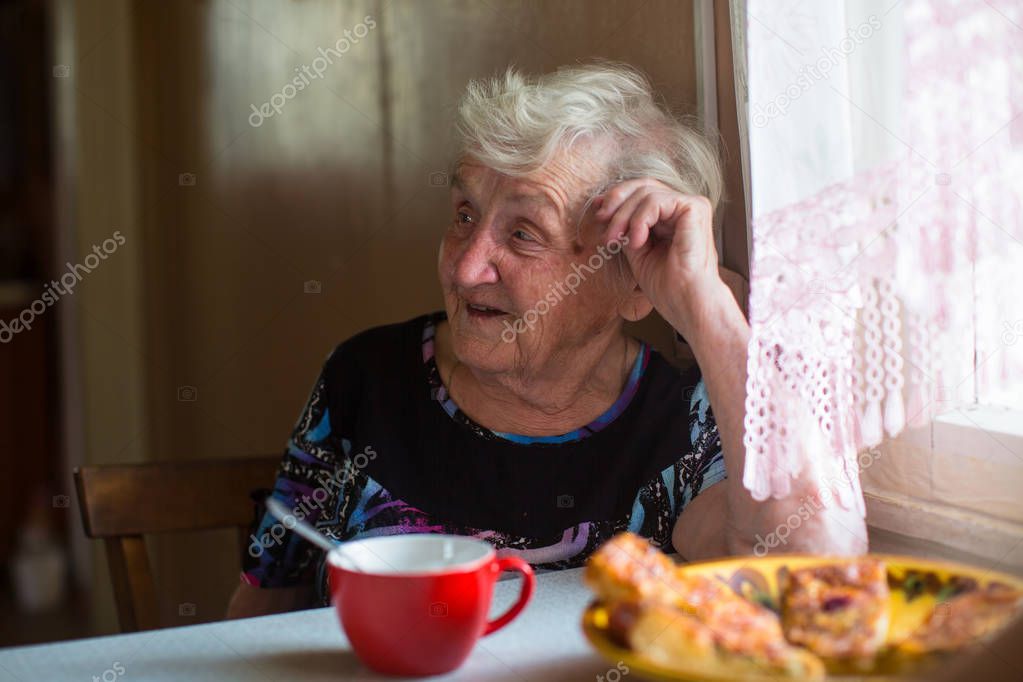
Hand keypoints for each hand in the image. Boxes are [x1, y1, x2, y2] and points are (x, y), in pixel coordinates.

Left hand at [594, 178, 721, 331]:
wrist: (687, 303)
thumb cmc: (667, 286)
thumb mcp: (635, 250)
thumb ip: (624, 227)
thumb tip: (601, 205)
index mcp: (671, 216)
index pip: (641, 192)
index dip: (616, 198)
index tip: (597, 213)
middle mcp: (682, 207)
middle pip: (642, 186)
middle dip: (616, 203)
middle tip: (602, 224)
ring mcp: (691, 205)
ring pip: (646, 192)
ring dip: (624, 217)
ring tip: (617, 241)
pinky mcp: (695, 208)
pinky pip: (656, 200)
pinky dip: (640, 220)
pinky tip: (637, 242)